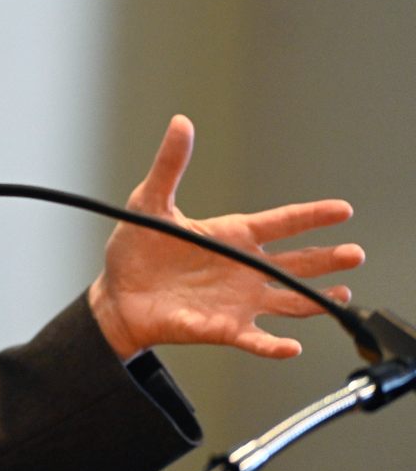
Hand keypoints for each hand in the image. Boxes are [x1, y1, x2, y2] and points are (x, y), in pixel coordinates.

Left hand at [88, 116, 363, 360]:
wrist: (116, 295)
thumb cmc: (135, 250)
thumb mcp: (150, 202)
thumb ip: (169, 166)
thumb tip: (180, 124)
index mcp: (232, 236)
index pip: (282, 223)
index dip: (312, 216)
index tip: (342, 210)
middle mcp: (243, 269)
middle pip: (296, 263)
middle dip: (326, 258)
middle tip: (354, 254)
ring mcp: (237, 300)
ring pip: (289, 301)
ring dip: (315, 299)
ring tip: (341, 293)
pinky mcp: (223, 329)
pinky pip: (255, 339)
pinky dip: (273, 345)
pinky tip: (291, 346)